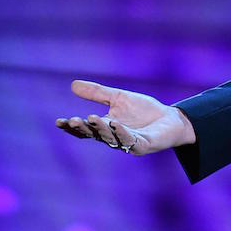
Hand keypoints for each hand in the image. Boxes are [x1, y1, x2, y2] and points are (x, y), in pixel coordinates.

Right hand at [55, 80, 195, 154]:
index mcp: (106, 127)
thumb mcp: (119, 98)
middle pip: (94, 135)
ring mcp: (128, 143)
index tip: (59, 121)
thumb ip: (98, 93)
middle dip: (83, 128)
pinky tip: (115, 124)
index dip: (72, 127)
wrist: (171, 119)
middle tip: (74, 120)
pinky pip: (130, 141)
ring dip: (101, 129)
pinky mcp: (143, 145)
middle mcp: (114, 137)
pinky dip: (122, 133)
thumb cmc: (144, 110)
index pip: (85, 129)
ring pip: (110, 138)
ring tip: (91, 118)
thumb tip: (73, 84)